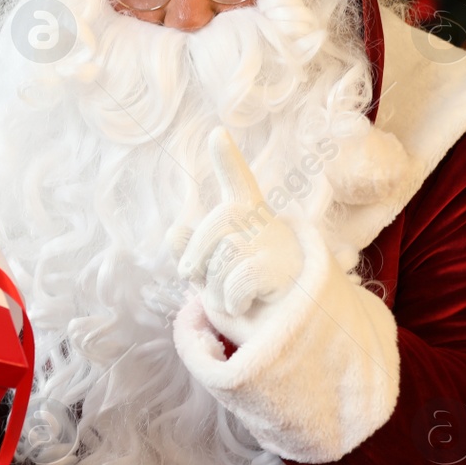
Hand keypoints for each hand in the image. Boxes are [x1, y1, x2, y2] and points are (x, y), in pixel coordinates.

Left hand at [170, 127, 304, 322]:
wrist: (292, 331)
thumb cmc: (250, 300)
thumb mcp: (214, 277)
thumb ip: (195, 255)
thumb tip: (173, 230)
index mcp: (248, 220)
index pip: (239, 183)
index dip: (228, 159)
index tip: (217, 133)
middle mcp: (266, 224)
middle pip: (214, 228)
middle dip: (195, 260)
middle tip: (199, 279)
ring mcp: (278, 245)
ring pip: (223, 260)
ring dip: (215, 290)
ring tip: (235, 298)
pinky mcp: (283, 269)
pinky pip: (237, 282)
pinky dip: (231, 301)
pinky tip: (246, 304)